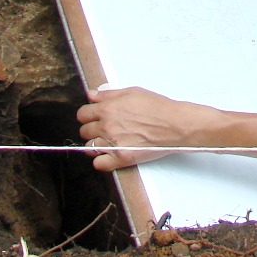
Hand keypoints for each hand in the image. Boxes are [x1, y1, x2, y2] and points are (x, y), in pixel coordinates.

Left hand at [77, 87, 214, 172]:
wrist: (174, 124)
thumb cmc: (157, 107)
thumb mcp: (132, 92)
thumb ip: (108, 94)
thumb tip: (91, 95)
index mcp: (107, 109)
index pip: (82, 114)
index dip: (88, 115)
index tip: (93, 117)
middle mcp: (107, 126)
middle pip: (84, 131)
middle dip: (92, 129)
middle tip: (103, 129)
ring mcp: (113, 143)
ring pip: (89, 147)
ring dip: (96, 144)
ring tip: (108, 142)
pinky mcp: (121, 158)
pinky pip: (98, 164)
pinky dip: (101, 161)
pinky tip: (109, 155)